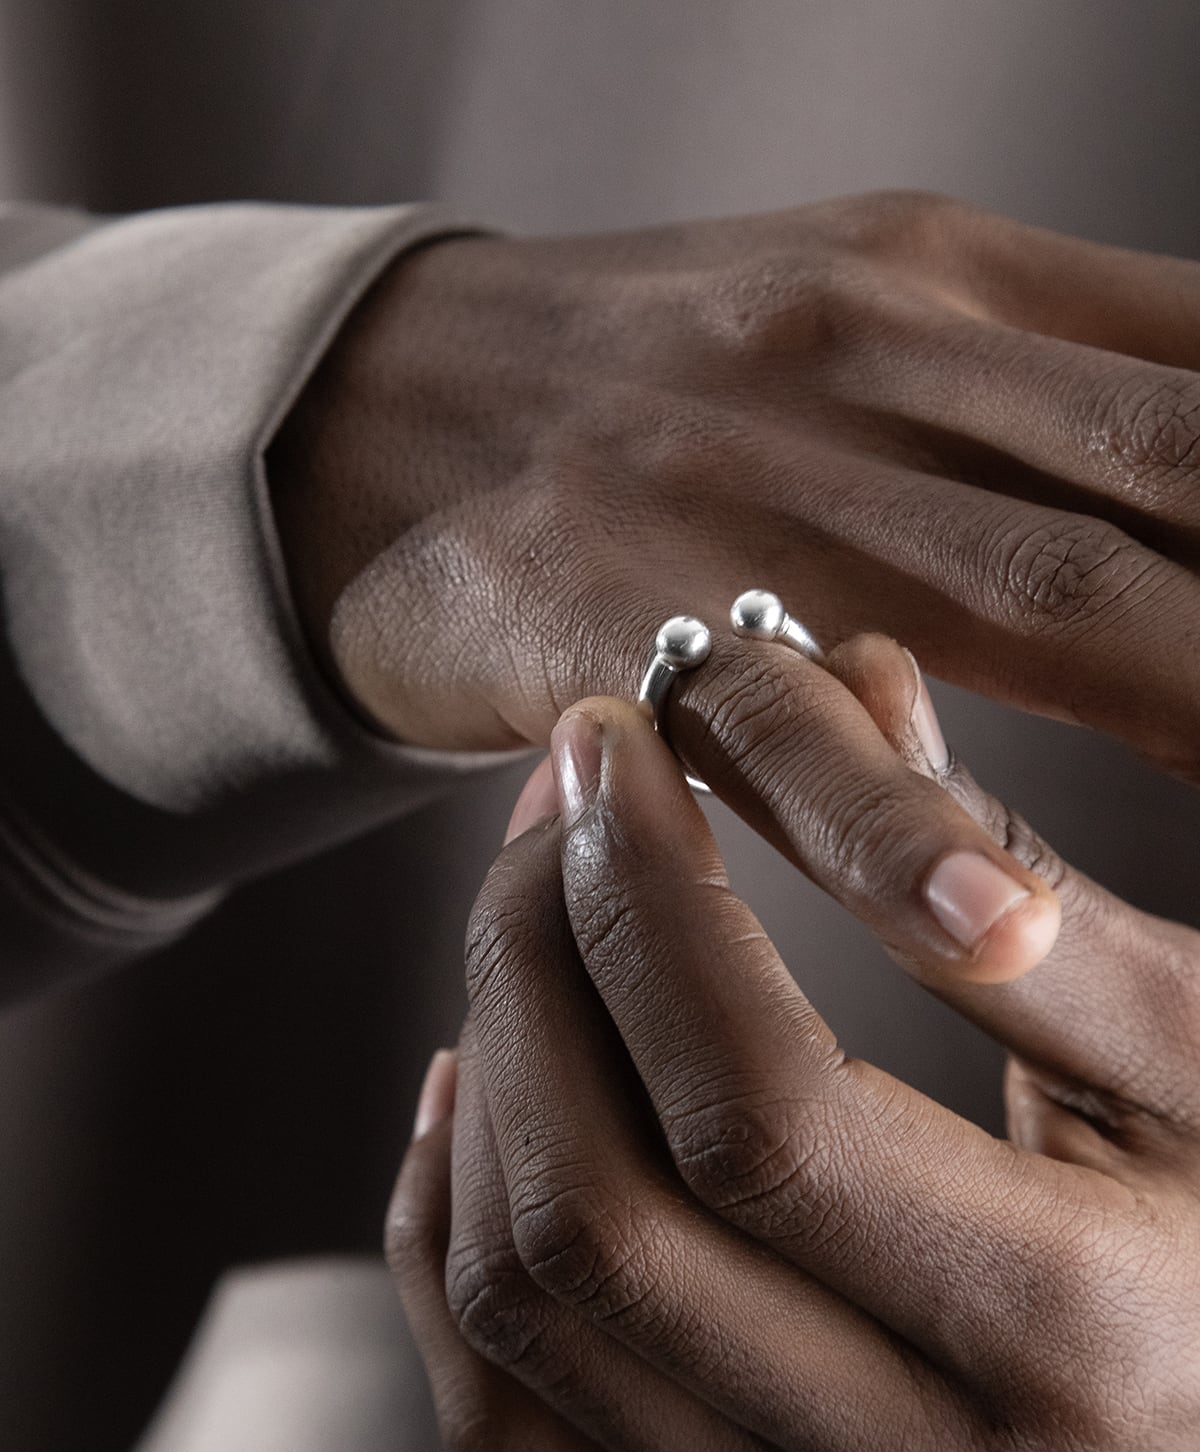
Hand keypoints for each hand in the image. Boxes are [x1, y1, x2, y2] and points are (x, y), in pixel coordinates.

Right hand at [272, 192, 1199, 789]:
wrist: (384, 405)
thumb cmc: (651, 391)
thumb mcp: (848, 330)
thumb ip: (1031, 397)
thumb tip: (1194, 491)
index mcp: (951, 278)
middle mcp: (879, 351)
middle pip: (1187, 472)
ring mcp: (756, 476)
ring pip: (1052, 587)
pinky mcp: (624, 602)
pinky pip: (787, 723)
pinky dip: (903, 819)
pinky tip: (995, 915)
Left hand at [389, 643, 1199, 1451]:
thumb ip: (1021, 885)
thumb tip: (853, 690)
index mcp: (1063, 1333)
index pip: (757, 1106)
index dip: (652, 901)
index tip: (618, 750)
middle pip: (599, 1207)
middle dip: (536, 955)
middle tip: (562, 802)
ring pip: (525, 1303)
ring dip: (491, 1069)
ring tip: (533, 916)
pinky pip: (505, 1405)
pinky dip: (445, 1237)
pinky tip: (479, 1094)